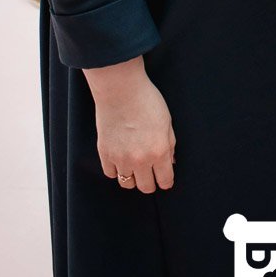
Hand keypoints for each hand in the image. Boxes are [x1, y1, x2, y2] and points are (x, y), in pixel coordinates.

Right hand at [83, 57, 175, 192]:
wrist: (121, 89)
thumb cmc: (147, 100)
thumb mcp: (166, 121)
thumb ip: (169, 145)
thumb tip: (170, 163)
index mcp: (159, 151)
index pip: (165, 180)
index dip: (166, 182)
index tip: (164, 180)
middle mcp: (140, 160)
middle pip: (146, 187)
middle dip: (150, 182)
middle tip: (150, 174)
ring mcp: (121, 158)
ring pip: (127, 184)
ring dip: (133, 177)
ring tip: (135, 166)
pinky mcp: (105, 154)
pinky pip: (111, 174)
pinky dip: (116, 169)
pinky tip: (121, 159)